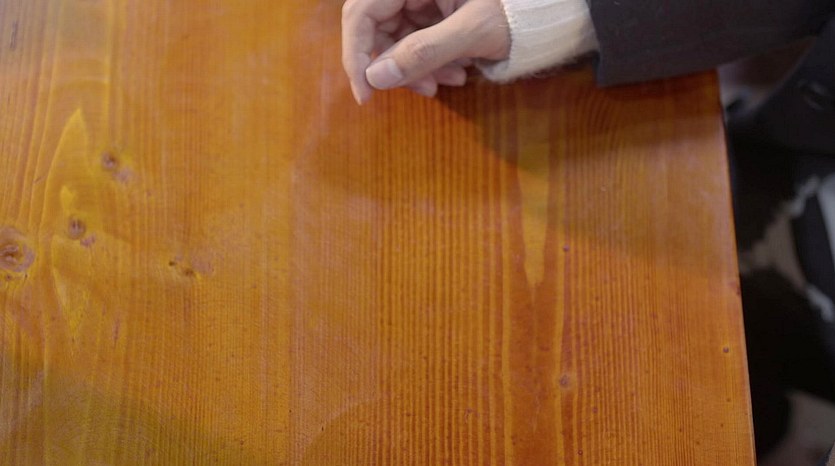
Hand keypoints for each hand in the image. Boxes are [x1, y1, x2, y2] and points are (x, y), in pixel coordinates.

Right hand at [341, 0, 510, 103]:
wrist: (544, 10)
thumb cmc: (516, 11)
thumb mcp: (473, 30)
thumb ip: (424, 52)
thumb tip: (375, 78)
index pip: (361, 13)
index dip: (357, 55)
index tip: (365, 94)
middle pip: (376, 28)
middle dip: (397, 65)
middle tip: (425, 90)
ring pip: (397, 39)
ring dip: (418, 68)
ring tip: (451, 81)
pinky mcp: (432, 11)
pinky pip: (416, 41)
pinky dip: (430, 63)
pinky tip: (455, 72)